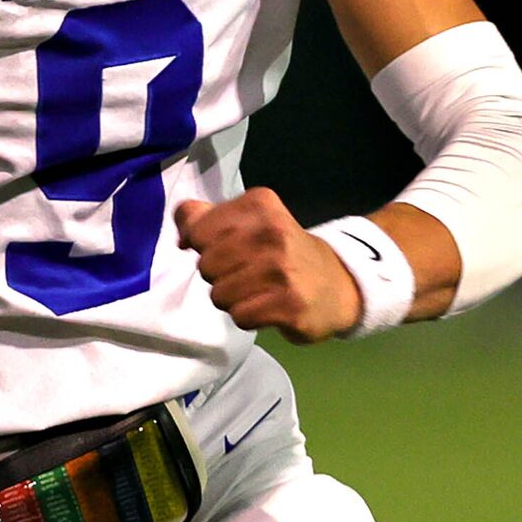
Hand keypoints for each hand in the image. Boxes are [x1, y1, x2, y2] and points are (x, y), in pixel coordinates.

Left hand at [174, 189, 361, 344]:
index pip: (197, 231)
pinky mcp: (290, 304)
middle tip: (247, 273)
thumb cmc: (281, 251)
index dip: (204, 247)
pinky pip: (239, 316)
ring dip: (233, 299)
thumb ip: (205, 218)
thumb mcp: (248, 221)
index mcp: (259, 204)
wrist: (339, 283)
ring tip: (259, 290)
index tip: (228, 250)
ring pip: (219, 294)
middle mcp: (272, 232)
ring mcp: (282, 269)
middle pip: (205, 265)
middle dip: (219, 275)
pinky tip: (269, 307)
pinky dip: (249, 317)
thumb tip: (182, 237)